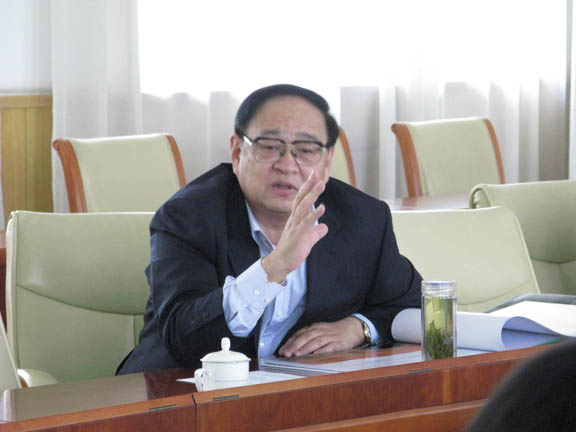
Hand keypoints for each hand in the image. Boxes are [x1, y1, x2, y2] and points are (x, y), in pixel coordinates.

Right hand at [262, 168, 328, 282]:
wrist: (280, 263)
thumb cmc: (292, 251)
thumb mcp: (307, 239)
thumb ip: (316, 232)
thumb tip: (324, 227)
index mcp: (296, 219)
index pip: (301, 199)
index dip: (307, 186)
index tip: (313, 174)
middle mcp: (294, 219)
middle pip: (301, 198)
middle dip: (309, 185)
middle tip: (316, 172)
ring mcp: (295, 226)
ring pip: (304, 207)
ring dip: (312, 195)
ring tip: (321, 184)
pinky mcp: (298, 236)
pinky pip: (306, 223)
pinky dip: (314, 214)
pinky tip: (322, 207)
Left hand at [278, 316, 364, 357]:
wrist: (352, 328)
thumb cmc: (332, 332)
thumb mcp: (319, 331)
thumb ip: (307, 338)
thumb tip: (291, 349)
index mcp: (314, 327)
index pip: (299, 334)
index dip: (289, 343)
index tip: (281, 351)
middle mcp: (320, 330)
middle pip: (305, 338)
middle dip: (294, 346)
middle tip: (286, 354)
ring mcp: (329, 337)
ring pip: (315, 342)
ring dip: (305, 349)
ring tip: (296, 355)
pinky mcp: (338, 344)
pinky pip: (328, 348)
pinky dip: (321, 352)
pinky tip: (314, 356)